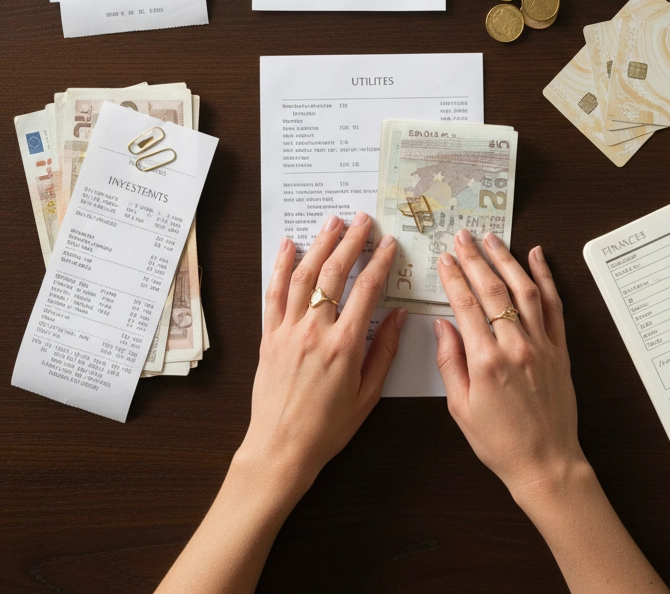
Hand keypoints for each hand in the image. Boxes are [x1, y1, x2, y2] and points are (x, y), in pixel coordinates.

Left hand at [234, 212, 404, 498]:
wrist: (280, 450)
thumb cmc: (328, 428)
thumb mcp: (368, 394)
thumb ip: (384, 351)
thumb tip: (398, 316)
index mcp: (344, 346)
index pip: (366, 290)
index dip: (379, 262)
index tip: (388, 244)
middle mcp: (315, 332)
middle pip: (333, 274)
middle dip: (351, 242)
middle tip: (363, 220)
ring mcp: (288, 332)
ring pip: (304, 277)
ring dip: (319, 245)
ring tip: (333, 222)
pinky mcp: (269, 338)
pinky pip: (274, 295)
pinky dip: (281, 267)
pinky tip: (288, 247)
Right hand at [434, 230, 586, 498]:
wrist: (546, 463)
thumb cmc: (500, 442)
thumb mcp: (461, 408)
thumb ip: (450, 363)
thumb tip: (442, 326)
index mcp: (486, 362)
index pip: (466, 306)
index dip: (454, 277)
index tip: (445, 259)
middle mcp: (515, 346)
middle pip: (493, 290)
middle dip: (475, 259)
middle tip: (463, 237)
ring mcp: (541, 344)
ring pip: (523, 289)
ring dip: (506, 259)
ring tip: (492, 238)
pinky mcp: (560, 348)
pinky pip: (553, 305)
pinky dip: (546, 277)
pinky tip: (538, 256)